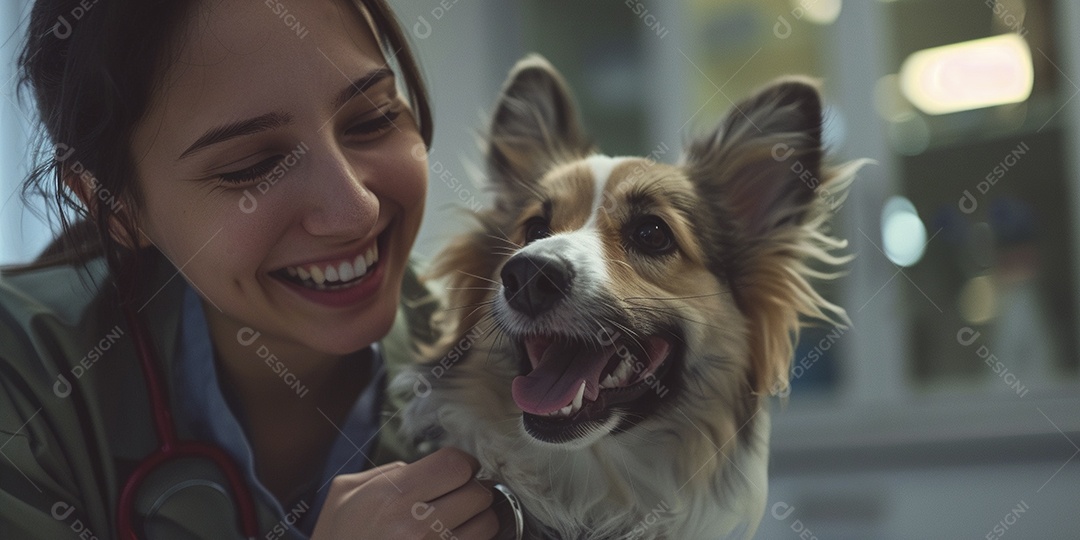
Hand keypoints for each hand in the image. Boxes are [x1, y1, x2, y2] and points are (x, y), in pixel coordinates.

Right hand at [311, 447, 498, 538]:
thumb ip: (385, 472)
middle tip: (457, 498)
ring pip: (486, 525)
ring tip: (456, 524)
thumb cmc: (336, 538)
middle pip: (478, 494)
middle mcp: (415, 525)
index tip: (457, 471)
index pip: (456, 464)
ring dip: (477, 521)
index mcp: (391, 495)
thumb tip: (420, 467)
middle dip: (472, 492)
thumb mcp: (344, 494)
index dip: (463, 464)